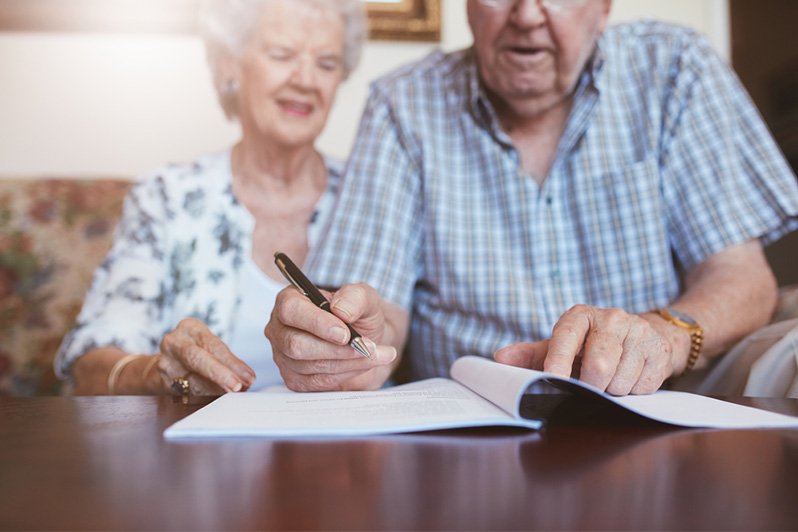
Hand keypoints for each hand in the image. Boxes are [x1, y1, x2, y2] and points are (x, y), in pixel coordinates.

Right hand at [159, 317, 255, 394]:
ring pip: (192, 380)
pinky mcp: (163, 382)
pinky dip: (205, 397)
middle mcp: (174, 343)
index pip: (212, 345)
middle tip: (238, 386)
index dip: (231, 362)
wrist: (169, 363)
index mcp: (189, 327)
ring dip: (216, 389)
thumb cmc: (198, 352)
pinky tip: (218, 398)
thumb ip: (228, 360)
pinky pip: (187, 393)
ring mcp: (165, 363)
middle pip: (197, 359)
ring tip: (233, 393)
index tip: (248, 376)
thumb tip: (248, 379)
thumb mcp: (211, 347)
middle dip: (219, 374)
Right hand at [265, 283, 398, 390]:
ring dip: (348, 362)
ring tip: (373, 353)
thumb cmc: (359, 315)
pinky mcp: (296, 379)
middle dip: (336, 349)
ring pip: (309, 366)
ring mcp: (284, 356)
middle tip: (366, 347)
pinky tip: (363, 364)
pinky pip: (317, 382)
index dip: (317, 323)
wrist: (368, 339)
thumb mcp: (364, 297)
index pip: (291, 310)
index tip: (345, 333)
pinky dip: (345, 373)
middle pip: (296, 344)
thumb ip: (355, 296)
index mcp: (290, 300)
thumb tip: (341, 310)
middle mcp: (281, 328)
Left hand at [494, 305, 686, 394]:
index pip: (566, 337)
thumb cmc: (591, 345)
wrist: (643, 335)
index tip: (552, 379)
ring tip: (609, 379)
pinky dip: (633, 391)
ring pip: (621, 380)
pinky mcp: (659, 350)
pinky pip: (643, 386)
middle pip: (598, 365)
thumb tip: (499, 360)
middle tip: (588, 386)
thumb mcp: (561, 346)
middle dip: (591, 386)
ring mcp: (638, 332)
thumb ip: (530, 355)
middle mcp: (611, 318)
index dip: (558, 361)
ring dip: (612, 391)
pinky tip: (630, 378)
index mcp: (579, 316)